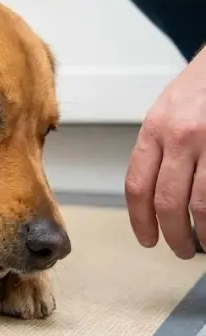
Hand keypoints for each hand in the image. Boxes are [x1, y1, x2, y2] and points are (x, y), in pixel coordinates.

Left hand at [125, 49, 205, 258]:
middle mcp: (180, 137)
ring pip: (201, 204)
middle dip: (172, 234)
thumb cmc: (203, 86)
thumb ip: (158, 148)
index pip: (137, 186)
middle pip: (167, 201)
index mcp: (155, 129)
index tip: (146, 238)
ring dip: (201, 233)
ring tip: (202, 245)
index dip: (140, 219)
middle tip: (179, 249)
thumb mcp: (167, 112)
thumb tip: (152, 193)